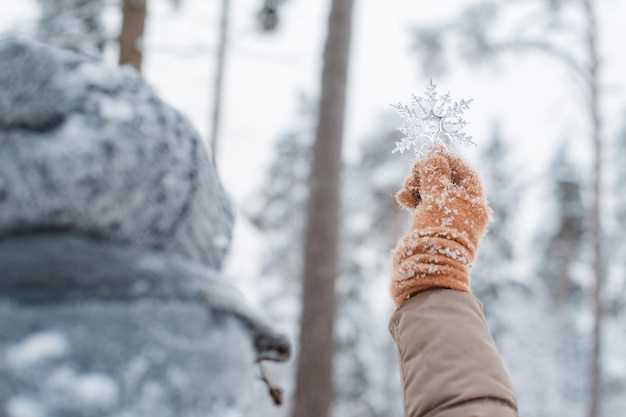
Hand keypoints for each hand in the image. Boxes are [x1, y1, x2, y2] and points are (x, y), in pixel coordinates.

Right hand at [391, 148, 489, 305]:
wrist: (426, 268)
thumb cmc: (437, 231)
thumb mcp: (437, 196)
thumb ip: (436, 172)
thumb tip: (437, 150)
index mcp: (474, 201)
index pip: (463, 170)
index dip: (445, 160)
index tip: (428, 158)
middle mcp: (463, 209)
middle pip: (445, 179)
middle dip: (426, 173)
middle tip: (413, 176)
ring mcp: (447, 219)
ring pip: (431, 191)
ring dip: (416, 185)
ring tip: (405, 192)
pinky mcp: (431, 227)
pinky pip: (423, 204)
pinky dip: (413, 198)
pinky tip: (403, 199)